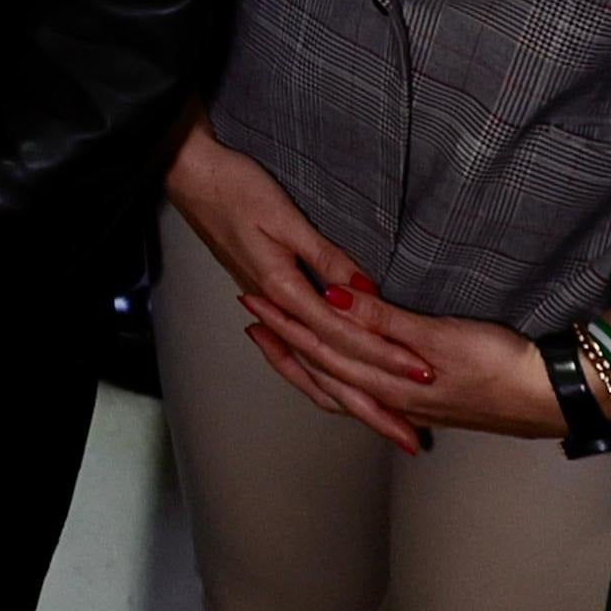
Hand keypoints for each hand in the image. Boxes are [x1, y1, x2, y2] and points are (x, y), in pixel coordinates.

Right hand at [164, 117, 426, 452]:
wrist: (189, 175)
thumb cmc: (236, 188)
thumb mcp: (286, 217)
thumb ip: (326, 257)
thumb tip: (366, 291)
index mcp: (283, 290)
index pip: (345, 336)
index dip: (386, 357)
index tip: (421, 373)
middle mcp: (276, 308)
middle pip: (331, 371)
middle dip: (374, 405)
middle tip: (409, 435)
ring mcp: (269, 307)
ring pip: (312, 371)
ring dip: (350, 399)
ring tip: (381, 423)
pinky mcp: (265, 298)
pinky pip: (297, 354)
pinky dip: (318, 378)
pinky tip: (331, 385)